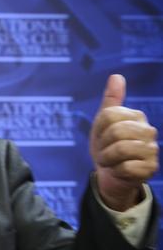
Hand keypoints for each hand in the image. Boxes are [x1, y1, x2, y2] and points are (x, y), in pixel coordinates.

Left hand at [90, 74, 157, 210]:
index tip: (101, 137)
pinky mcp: (151, 168)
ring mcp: (152, 150)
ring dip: (107, 159)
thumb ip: (111, 100)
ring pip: (120, 150)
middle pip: (115, 132)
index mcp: (137, 116)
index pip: (108, 115)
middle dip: (102, 145)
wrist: (111, 173)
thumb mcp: (103, 123)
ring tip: (111, 161)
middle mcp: (149, 131)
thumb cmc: (107, 146)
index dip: (98, 129)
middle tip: (105, 152)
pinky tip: (120, 170)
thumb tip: (116, 76)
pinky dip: (115, 171)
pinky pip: (125, 167)